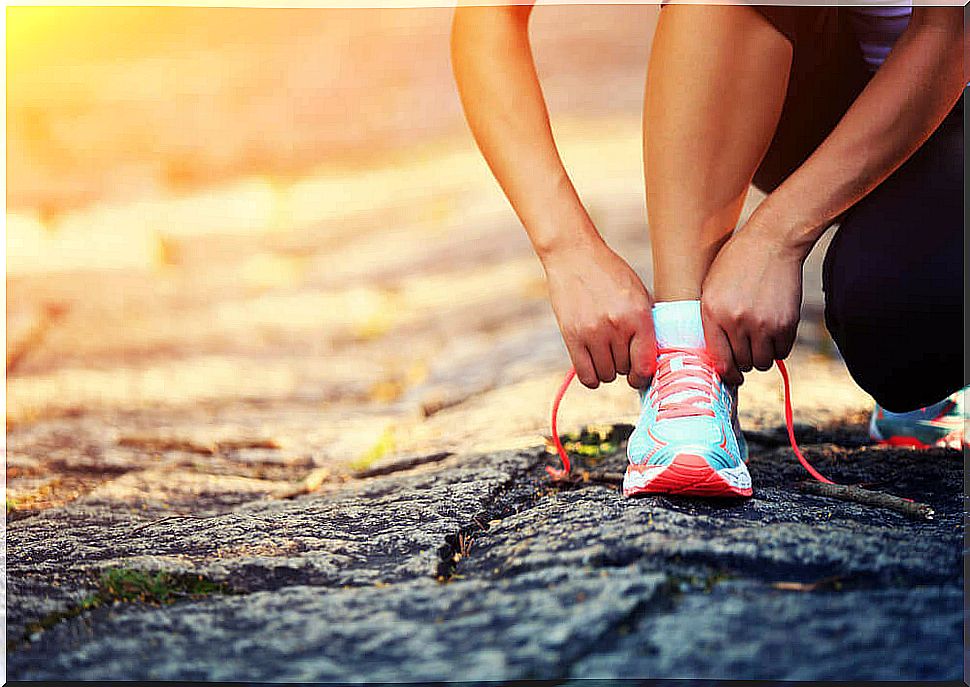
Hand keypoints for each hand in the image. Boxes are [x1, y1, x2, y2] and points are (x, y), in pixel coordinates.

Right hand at [543, 239, 655, 388]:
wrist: (575, 256)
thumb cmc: (610, 274)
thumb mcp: (639, 293)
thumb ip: (647, 324)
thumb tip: (654, 359)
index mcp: (639, 315)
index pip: (646, 364)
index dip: (645, 375)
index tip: (640, 373)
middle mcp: (617, 326)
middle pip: (625, 369)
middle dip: (624, 365)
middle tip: (619, 351)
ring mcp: (593, 333)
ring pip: (606, 375)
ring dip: (608, 369)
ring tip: (606, 353)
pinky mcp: (572, 336)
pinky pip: (586, 375)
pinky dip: (592, 377)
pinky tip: (593, 365)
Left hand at [701, 218, 806, 385]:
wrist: (772, 241)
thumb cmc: (737, 263)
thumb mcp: (711, 288)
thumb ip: (711, 321)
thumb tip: (716, 356)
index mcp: (713, 313)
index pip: (719, 360)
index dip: (726, 373)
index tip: (731, 375)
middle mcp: (736, 321)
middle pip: (743, 364)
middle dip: (744, 360)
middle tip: (747, 349)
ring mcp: (763, 323)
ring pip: (764, 362)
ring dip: (762, 356)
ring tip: (760, 340)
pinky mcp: (786, 322)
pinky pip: (783, 351)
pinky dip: (779, 347)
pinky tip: (774, 332)